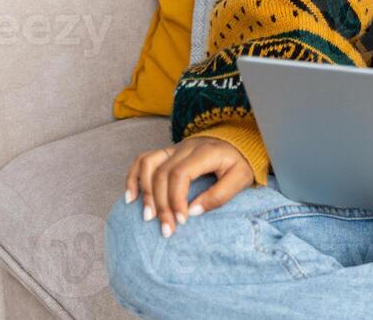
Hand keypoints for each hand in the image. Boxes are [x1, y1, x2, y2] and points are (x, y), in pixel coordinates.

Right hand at [124, 136, 253, 237]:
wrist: (239, 143)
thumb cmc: (240, 163)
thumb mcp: (241, 179)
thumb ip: (220, 195)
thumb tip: (192, 212)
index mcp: (205, 152)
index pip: (180, 174)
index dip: (176, 199)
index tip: (182, 221)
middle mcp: (186, 147)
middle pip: (162, 173)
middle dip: (161, 204)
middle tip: (166, 229)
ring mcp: (175, 148)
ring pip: (148, 164)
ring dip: (145, 191)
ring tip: (147, 216)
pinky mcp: (168, 152)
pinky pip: (143, 160)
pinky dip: (134, 177)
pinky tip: (131, 197)